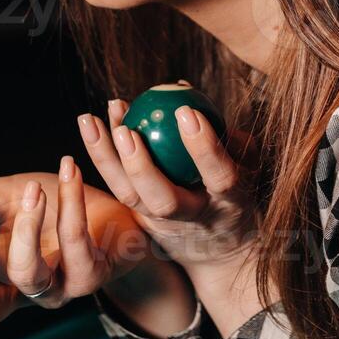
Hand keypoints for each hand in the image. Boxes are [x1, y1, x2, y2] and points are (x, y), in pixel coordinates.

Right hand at [0, 163, 142, 331]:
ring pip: (32, 275)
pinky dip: (69, 201)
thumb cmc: (57, 205)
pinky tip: (68, 170)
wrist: (122, 209)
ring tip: (31, 189)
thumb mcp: (6, 195)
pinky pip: (76, 242)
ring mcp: (60, 288)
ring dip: (25, 228)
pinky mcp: (95, 273)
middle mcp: (24, 293)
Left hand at [77, 99, 260, 279]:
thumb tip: (185, 89)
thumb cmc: (237, 188)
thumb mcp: (248, 164)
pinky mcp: (139, 223)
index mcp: (228, 202)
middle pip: (163, 201)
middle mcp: (193, 217)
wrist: (220, 250)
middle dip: (141, 166)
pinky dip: (104, 157)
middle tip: (126, 129)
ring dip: (106, 158)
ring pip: (129, 197)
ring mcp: (162, 224)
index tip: (186, 111)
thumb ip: (226, 130)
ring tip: (90, 120)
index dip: (204, 147)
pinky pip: (118, 188)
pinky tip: (92, 125)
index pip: (219, 176)